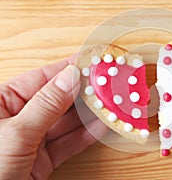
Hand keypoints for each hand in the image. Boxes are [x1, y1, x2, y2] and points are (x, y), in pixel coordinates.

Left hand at [0, 57, 106, 178]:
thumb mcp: (15, 133)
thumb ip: (46, 105)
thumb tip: (71, 78)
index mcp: (1, 102)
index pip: (42, 78)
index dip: (67, 70)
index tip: (91, 62)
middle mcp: (18, 118)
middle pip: (58, 99)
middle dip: (84, 93)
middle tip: (107, 84)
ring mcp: (32, 139)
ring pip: (66, 122)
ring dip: (90, 114)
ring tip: (110, 103)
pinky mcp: (43, 159)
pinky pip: (68, 143)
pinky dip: (86, 136)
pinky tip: (102, 125)